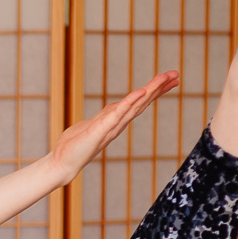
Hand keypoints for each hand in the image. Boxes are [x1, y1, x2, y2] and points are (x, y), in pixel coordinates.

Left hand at [46, 71, 178, 184]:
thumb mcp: (92, 126)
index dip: (154, 91)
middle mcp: (117, 124)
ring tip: (164, 78)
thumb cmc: (74, 147)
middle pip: (142, 102)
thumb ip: (103, 118)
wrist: (62, 164)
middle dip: (158, 88)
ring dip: (149, 91)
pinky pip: (117, 115)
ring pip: (134, 106)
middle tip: (176, 74)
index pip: (138, 103)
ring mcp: (110, 127)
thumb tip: (111, 111)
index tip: (169, 79)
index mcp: (116, 121)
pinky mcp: (99, 131)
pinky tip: (140, 92)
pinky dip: (128, 103)